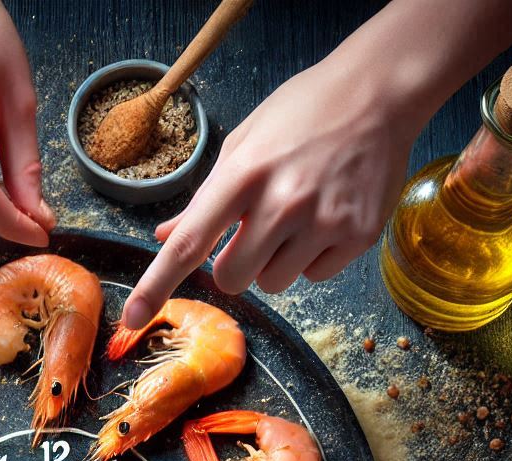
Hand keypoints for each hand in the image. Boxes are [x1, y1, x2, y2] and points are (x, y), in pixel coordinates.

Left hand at [121, 54, 416, 326]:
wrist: (379, 93)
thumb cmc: (301, 116)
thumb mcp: (243, 144)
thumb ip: (204, 198)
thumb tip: (166, 237)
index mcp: (244, 174)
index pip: (190, 243)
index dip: (157, 284)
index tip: (132, 316)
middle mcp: (283, 201)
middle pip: (232, 279)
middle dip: (234, 266)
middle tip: (253, 231)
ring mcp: (324, 221)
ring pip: (273, 283)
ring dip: (275, 261)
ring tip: (296, 215)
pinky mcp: (357, 235)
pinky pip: (314, 277)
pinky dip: (313, 257)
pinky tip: (325, 216)